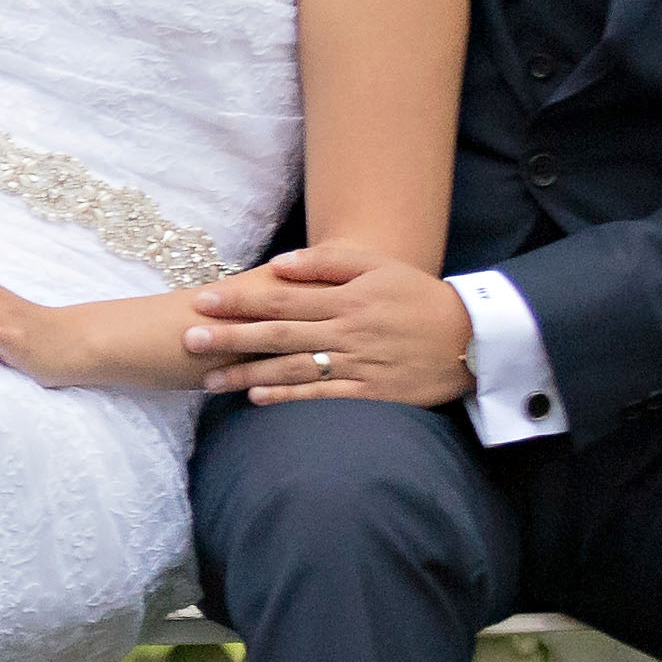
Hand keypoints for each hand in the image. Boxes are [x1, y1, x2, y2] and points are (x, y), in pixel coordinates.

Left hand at [183, 249, 474, 404]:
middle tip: (188, 341)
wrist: (473, 338)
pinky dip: (288, 397)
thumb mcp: (379, 267)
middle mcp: (347, 331)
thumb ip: (328, 264)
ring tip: (209, 379)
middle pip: (278, 333)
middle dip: (230, 338)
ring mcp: (358, 364)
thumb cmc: (419, 296)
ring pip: (293, 369)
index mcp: (346, 298)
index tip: (202, 301)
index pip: (282, 297)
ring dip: (249, 373)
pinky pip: (322, 396)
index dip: (240, 300)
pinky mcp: (371, 393)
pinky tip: (256, 399)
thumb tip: (278, 263)